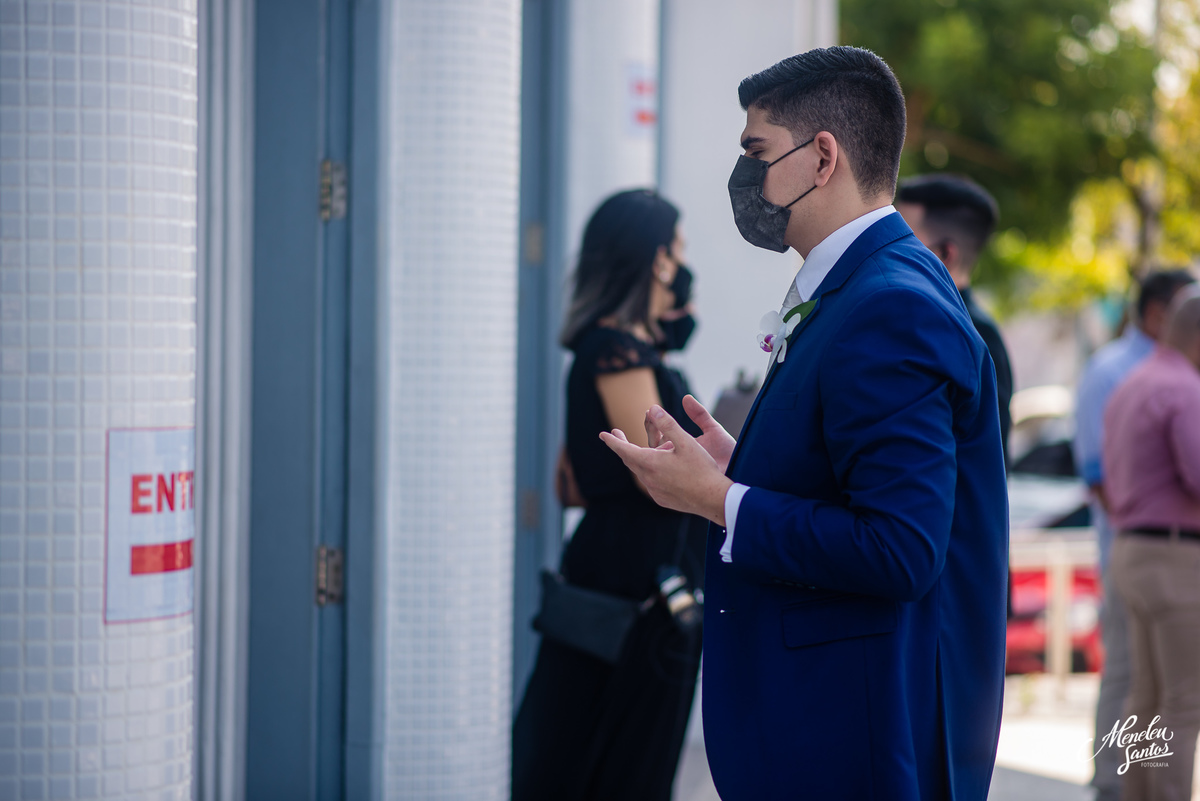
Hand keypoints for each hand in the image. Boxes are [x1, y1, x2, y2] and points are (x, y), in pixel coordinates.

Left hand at [601, 404, 732, 525]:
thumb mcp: (686, 442)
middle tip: (616, 435)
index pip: (624, 450)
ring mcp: (654, 491)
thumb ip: (668, 424)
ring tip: (637, 450)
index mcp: (651, 463)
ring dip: (636, 458)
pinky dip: (647, 471)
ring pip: (640, 471)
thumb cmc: (702, 469)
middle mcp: (648, 478)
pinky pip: (649, 482)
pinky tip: (654, 469)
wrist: (714, 500)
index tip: (602, 434)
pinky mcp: (662, 499)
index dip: (612, 441)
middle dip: (622, 446)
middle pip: (629, 460)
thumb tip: (652, 408)